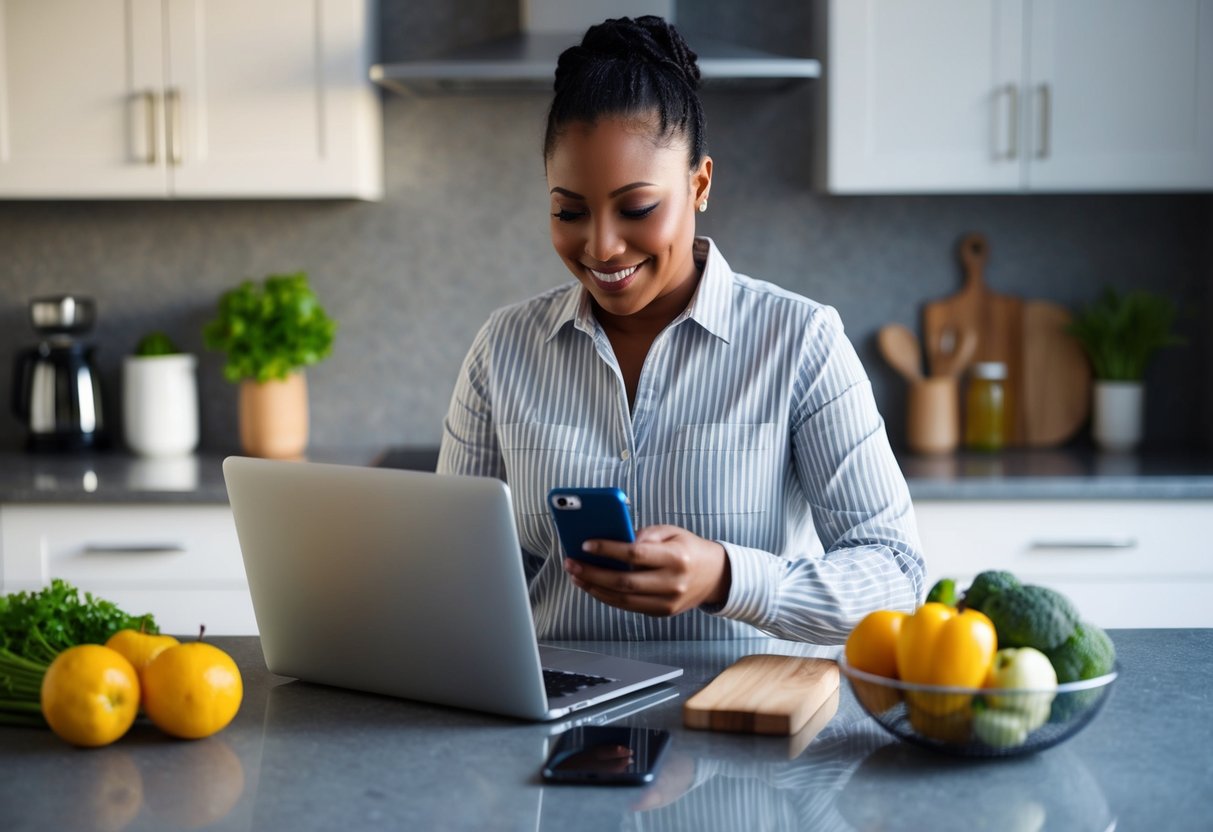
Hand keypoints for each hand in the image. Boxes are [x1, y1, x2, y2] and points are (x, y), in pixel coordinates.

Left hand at [563, 524, 731, 616]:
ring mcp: (667, 602)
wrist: (715, 576)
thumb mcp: (671, 531)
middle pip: (624, 582)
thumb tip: (617, 541)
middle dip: (593, 573)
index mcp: (676, 557)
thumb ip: (645, 534)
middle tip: (572, 564)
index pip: (635, 554)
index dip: (608, 550)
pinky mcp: (662, 613)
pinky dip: (608, 597)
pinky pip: (629, 607)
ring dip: (595, 588)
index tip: (586, 544)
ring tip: (576, 576)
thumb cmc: (689, 548)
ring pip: (623, 599)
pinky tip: (593, 586)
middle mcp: (672, 583)